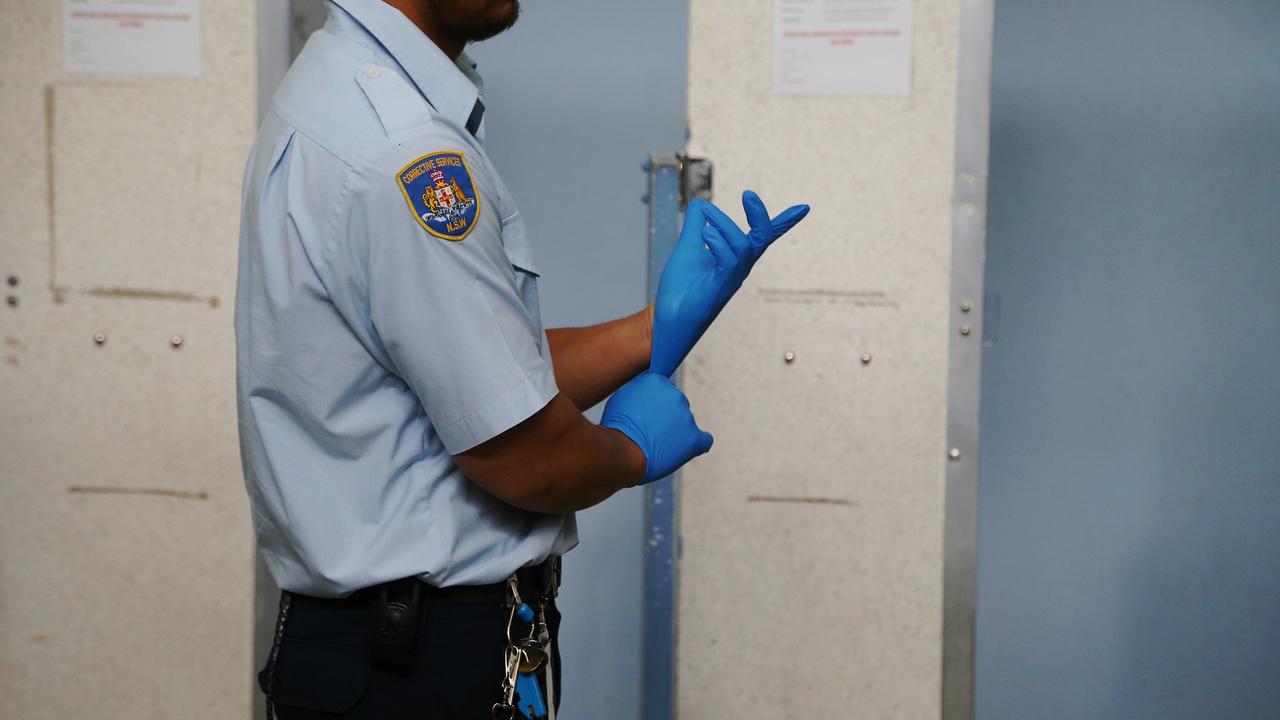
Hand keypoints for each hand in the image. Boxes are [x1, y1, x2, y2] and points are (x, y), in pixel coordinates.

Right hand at [600, 372, 713, 484]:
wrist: (622, 453)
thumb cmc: (616, 427)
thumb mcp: (622, 398)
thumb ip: (639, 390)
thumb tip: (647, 390)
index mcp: (658, 380)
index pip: (663, 388)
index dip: (655, 401)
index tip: (648, 412)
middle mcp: (676, 395)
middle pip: (675, 404)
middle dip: (665, 415)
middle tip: (649, 430)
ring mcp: (686, 416)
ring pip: (684, 423)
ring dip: (673, 431)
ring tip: (654, 445)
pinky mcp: (694, 438)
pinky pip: (704, 440)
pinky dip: (697, 444)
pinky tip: (687, 449)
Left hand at [650, 191, 809, 375]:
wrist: (669, 316)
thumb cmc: (681, 287)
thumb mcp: (688, 247)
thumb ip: (696, 225)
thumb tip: (700, 202)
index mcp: (736, 257)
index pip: (764, 237)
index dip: (784, 223)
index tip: (804, 207)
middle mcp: (740, 267)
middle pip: (762, 238)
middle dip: (760, 216)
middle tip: (748, 194)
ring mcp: (732, 278)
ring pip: (743, 246)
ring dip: (724, 224)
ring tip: (705, 214)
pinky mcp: (720, 287)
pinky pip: (730, 262)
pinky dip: (719, 243)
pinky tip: (706, 234)